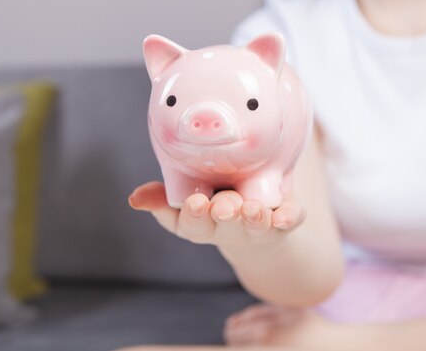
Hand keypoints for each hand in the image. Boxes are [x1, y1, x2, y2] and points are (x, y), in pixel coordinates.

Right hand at [128, 181, 305, 248]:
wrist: (257, 222)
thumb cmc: (214, 200)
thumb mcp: (187, 197)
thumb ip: (162, 197)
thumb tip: (135, 198)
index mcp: (201, 223)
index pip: (191, 225)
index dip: (193, 216)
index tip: (194, 203)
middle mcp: (229, 228)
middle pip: (224, 225)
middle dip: (224, 216)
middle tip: (224, 207)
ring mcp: (258, 226)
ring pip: (256, 226)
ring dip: (255, 220)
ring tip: (253, 210)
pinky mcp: (284, 219)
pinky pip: (290, 219)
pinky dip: (289, 218)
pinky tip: (286, 217)